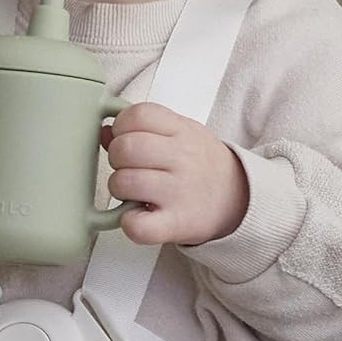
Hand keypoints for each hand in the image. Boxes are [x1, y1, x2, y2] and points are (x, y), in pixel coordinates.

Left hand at [104, 103, 249, 246]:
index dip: (122, 125)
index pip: (138, 114)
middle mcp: (183, 158)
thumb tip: (103, 131)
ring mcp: (179, 192)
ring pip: (123, 182)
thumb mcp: (180, 134)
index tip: (126, 136)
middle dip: (116, 157)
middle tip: (128, 166)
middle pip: (125, 148)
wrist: (238, 198)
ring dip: (119, 188)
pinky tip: (136, 215)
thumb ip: (143, 129)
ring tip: (133, 191)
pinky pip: (137, 225)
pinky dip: (129, 222)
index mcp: (182, 130)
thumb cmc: (200, 164)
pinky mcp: (176, 223)